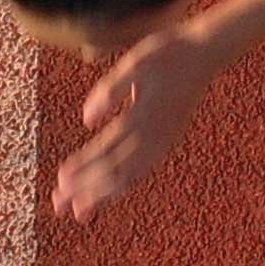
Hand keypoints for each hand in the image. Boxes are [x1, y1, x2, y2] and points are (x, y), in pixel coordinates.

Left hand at [53, 22, 220, 220]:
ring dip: (103, 195)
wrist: (206, 53)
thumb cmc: (167, 52)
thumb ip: (110, 90)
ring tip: (80, 213)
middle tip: (58, 205)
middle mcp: (155, 135)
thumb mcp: (135, 61)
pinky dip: (125, 186)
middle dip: (86, 189)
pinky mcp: (169, 141)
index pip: (107, 149)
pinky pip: (144, 171)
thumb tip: (86, 122)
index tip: (60, 181)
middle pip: (115, 170)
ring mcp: (164, 141)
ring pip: (130, 177)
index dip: (83, 167)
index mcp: (143, 115)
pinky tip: (111, 194)